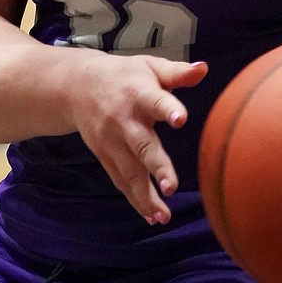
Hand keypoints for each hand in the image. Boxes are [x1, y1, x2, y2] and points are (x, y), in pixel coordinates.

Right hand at [69, 53, 207, 223]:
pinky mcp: (105, 155)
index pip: (155, 101)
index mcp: (139, 93)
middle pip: (141, 144)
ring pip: (129, 170)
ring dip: (146, 195)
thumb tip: (203, 68)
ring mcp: (112, 141)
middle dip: (156, 166)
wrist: (78, 86)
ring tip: (164, 215)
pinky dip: (135, 199)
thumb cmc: (124, 75)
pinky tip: (151, 215)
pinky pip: (120, 180)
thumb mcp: (149, 66)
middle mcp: (124, 119)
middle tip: (172, 186)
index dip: (168, 109)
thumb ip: (177, 72)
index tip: (181, 119)